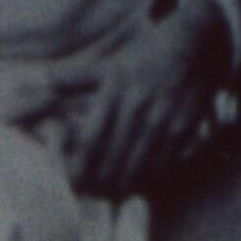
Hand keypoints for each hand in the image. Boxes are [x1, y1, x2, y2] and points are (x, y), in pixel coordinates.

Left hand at [58, 0, 234, 193]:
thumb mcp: (112, 62)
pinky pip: (161, 165)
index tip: (73, 184)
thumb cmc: (148, 55)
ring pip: (137, 168)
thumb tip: (43, 79)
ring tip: (113, 195)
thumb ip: (77, 77)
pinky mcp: (183, 129)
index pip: (90, 140)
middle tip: (92, 196)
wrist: (197, 44)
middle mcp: (137, 107)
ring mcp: (162, 120)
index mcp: (114, 90)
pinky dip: (148, 179)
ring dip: (122, 187)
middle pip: (111, 161)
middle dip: (99, 184)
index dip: (79, 167)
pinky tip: (139, 184)